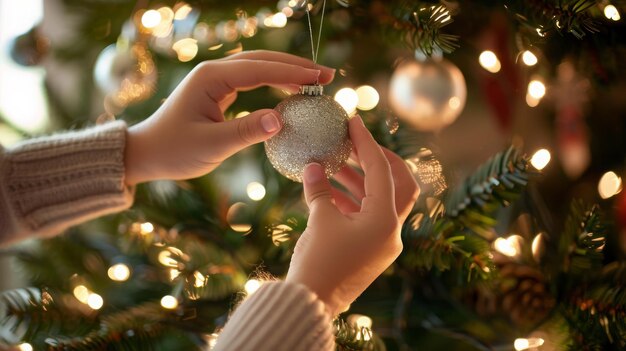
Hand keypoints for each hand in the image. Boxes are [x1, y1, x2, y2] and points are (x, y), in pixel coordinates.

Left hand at [124, 50, 334, 184]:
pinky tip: (290, 91)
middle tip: (327, 76)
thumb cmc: (175, 151)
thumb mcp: (212, 146)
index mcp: (211, 78)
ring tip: (315, 82)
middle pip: (262, 60)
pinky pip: (252, 80)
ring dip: (287, 72)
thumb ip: (246, 131)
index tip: (321, 78)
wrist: (147, 153)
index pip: (260, 69)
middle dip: (296, 66)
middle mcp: (214, 71)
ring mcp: (215, 79)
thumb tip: (281, 120)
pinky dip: (274, 82)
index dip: (293, 72)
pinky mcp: (217, 90)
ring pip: (258, 67)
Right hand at [286, 116, 418, 314]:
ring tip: (333, 164)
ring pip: (382, 200)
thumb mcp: (319, 220)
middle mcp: (392, 231)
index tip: (354, 121)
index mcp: (385, 220)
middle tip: (356, 143)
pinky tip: (329, 188)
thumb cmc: (318, 263)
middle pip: (399, 183)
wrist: (311, 303)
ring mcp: (384, 242)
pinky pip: (369, 216)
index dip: (366, 142)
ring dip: (360, 179)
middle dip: (378, 160)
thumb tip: (314, 166)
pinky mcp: (372, 250)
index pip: (381, 170)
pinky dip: (353, 199)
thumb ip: (319, 188)